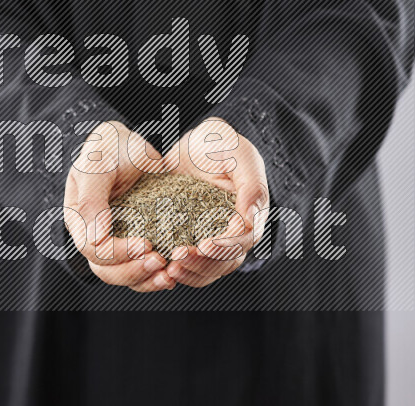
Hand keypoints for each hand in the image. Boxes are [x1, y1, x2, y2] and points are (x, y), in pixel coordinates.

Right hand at [63, 121, 175, 291]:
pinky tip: (175, 270)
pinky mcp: (138, 239)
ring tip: (170, 273)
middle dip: (134, 270)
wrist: (129, 144)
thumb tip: (95, 239)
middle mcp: (95, 235)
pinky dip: (157, 273)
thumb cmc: (108, 149)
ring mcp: (117, 239)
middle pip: (107, 271)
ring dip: (147, 278)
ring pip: (125, 274)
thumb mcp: (97, 167)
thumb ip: (92, 201)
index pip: (93, 250)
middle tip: (160, 261)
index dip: (118, 253)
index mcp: (80, 220)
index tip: (145, 245)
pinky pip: (143, 265)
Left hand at [162, 118, 269, 287]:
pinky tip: (162, 267)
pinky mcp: (194, 240)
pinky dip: (179, 270)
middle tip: (178, 256)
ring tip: (168, 268)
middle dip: (203, 263)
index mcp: (252, 212)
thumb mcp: (238, 152)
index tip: (205, 245)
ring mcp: (215, 238)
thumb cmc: (220, 143)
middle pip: (226, 261)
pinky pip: (191, 265)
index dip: (227, 246)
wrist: (193, 145)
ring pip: (209, 270)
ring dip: (190, 273)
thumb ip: (250, 183)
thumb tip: (252, 218)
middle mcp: (236, 231)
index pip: (245, 239)